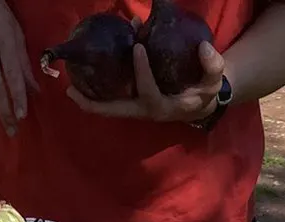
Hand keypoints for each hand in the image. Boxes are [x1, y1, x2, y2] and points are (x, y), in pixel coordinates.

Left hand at [69, 38, 224, 122]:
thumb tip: (203, 48)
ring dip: (90, 101)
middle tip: (71, 91)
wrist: (202, 103)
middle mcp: (146, 111)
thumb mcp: (214, 79)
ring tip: (70, 90)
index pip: (148, 91)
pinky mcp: (134, 103)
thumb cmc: (206, 91)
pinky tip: (84, 83)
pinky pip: (113, 101)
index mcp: (164, 106)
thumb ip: (213, 64)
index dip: (142, 71)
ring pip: (110, 109)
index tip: (137, 46)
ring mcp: (138, 109)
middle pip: (116, 111)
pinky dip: (98, 94)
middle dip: (94, 103)